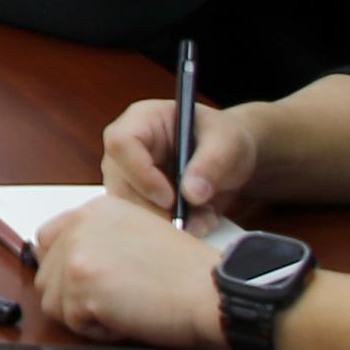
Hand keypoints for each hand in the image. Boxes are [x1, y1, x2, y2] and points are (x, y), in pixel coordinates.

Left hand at [33, 183, 230, 349]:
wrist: (208, 289)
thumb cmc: (185, 273)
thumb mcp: (136, 236)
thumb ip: (98, 242)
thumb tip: (65, 264)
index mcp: (94, 211)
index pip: (47, 241)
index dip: (63, 270)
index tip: (86, 285)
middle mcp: (81, 225)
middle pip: (46, 276)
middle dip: (75, 298)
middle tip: (117, 299)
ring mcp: (78, 252)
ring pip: (53, 302)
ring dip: (86, 315)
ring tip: (124, 307)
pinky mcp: (82, 283)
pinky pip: (72, 323)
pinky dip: (99, 331)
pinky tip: (127, 318)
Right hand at [97, 93, 260, 227]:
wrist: (230, 158)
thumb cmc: (224, 138)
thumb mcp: (227, 142)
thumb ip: (212, 163)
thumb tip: (191, 194)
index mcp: (142, 120)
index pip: (121, 143)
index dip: (140, 173)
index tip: (170, 198)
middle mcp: (127, 148)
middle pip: (119, 181)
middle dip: (154, 208)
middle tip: (190, 221)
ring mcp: (128, 175)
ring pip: (127, 207)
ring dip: (165, 222)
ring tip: (203, 218)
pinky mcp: (136, 198)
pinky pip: (140, 221)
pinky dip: (169, 229)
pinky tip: (197, 221)